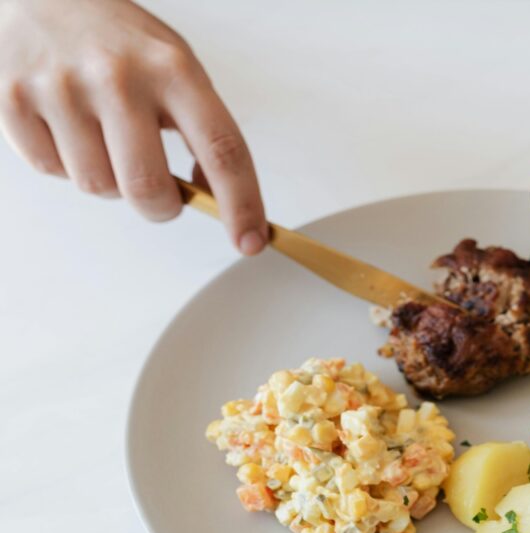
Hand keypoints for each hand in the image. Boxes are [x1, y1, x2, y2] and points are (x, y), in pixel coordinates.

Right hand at [0, 0, 266, 253]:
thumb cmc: (117, 38)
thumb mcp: (174, 65)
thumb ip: (199, 127)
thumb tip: (212, 194)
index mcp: (174, 69)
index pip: (223, 150)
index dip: (241, 205)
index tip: (250, 241)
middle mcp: (119, 78)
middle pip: (149, 188)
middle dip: (161, 208)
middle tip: (162, 196)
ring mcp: (63, 88)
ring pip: (98, 186)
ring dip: (109, 180)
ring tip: (105, 137)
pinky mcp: (13, 100)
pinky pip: (50, 170)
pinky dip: (64, 163)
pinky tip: (68, 126)